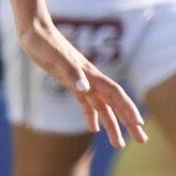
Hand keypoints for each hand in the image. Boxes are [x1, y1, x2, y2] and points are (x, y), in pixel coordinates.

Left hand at [18, 12, 144, 148]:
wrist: (34, 31)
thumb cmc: (44, 43)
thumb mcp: (54, 57)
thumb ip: (70, 72)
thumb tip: (85, 89)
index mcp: (90, 75)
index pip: (116, 94)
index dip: (128, 109)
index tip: (139, 125)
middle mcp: (90, 79)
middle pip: (115, 103)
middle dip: (129, 122)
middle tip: (142, 140)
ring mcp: (82, 81)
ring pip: (103, 107)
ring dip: (112, 125)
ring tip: (119, 144)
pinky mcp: (71, 82)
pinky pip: (87, 103)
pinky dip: (92, 116)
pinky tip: (94, 128)